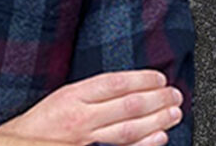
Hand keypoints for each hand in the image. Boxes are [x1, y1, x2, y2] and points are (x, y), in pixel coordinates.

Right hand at [0, 70, 182, 145]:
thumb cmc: (41, 123)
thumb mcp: (63, 97)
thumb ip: (93, 92)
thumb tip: (129, 86)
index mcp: (74, 95)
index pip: (117, 82)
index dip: (143, 79)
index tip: (159, 77)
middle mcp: (81, 117)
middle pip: (129, 104)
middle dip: (158, 98)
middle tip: (175, 94)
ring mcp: (86, 140)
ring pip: (131, 128)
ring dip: (158, 120)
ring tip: (175, 112)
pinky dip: (145, 144)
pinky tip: (160, 138)